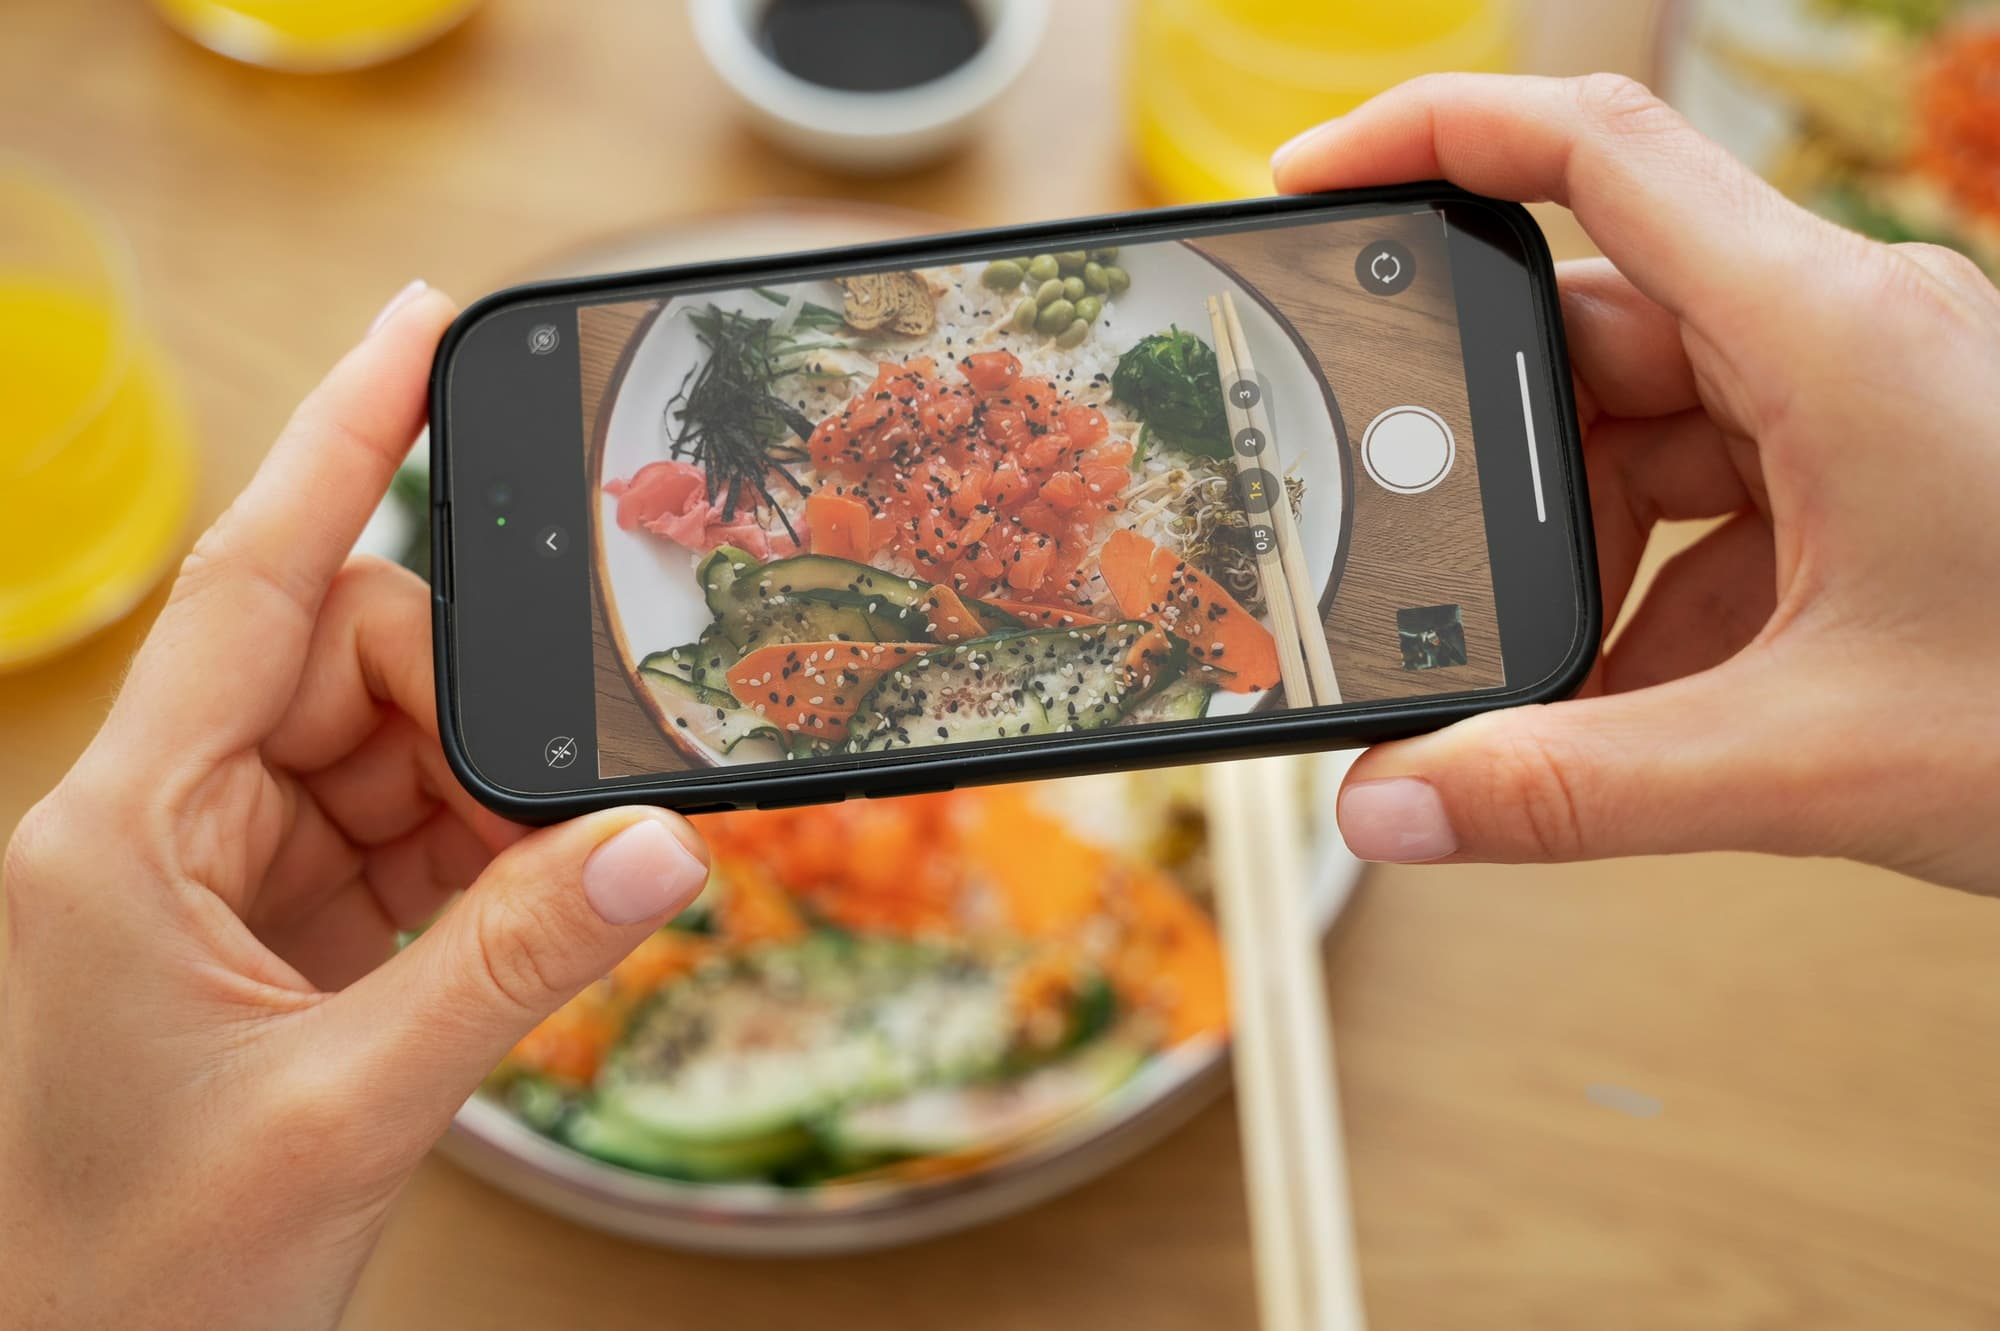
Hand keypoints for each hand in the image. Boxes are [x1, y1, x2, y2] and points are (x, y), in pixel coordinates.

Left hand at [0, 283, 710, 1329]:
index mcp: (120, 833)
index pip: (252, 585)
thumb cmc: (135, 1274)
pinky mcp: (262, 935)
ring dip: (476, 811)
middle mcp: (157, 828)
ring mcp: (210, 881)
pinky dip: (469, 869)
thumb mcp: (348, 1110)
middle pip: (343, 667)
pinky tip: (508, 917)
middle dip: (464, 719)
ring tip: (532, 897)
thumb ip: (515, 966)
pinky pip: (391, 842)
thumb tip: (657, 849)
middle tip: (553, 806)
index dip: (338, 440)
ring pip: (382, 757)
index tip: (413, 328)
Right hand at [1274, 74, 1999, 891]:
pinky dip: (1651, 594)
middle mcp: (1840, 335)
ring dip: (1580, 550)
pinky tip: (1648, 698)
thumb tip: (1388, 806)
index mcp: (1831, 331)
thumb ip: (1574, 790)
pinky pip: (1709, 500)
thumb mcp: (1811, 759)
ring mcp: (1858, 401)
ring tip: (1564, 676)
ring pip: (1644, 429)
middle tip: (1425, 564)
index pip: (1594, 153)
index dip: (1433, 135)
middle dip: (1495, 462)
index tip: (1312, 184)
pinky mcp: (1868, 472)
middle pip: (1591, 329)